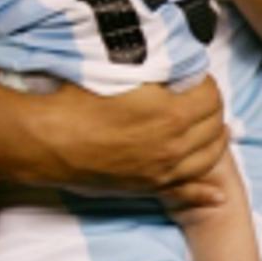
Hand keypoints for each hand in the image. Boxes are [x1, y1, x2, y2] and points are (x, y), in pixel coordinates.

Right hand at [23, 77, 228, 207]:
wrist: (45, 139)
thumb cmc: (75, 100)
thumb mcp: (119, 73)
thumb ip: (153, 70)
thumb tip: (173, 66)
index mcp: (170, 113)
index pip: (211, 95)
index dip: (203, 82)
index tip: (189, 77)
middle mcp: (173, 146)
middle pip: (214, 125)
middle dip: (210, 108)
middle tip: (196, 96)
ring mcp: (162, 170)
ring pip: (208, 157)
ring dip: (212, 140)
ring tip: (207, 127)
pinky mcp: (148, 186)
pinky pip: (187, 192)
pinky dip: (205, 192)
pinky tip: (216, 194)